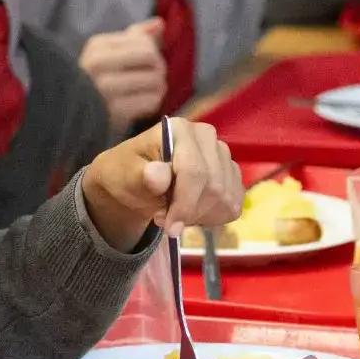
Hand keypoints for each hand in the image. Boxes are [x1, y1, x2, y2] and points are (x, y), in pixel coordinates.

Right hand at [79, 20, 169, 133]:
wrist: (70, 114)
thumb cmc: (94, 80)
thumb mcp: (107, 53)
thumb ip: (135, 36)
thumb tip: (159, 23)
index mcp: (97, 46)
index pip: (143, 42)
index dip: (153, 52)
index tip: (145, 63)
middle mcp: (98, 64)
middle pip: (151, 57)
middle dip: (158, 68)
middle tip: (153, 77)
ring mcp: (105, 89)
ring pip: (155, 79)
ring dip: (158, 87)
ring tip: (148, 91)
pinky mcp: (114, 112)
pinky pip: (151, 101)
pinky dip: (153, 102)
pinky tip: (143, 104)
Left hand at [81, 117, 241, 246]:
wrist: (137, 180)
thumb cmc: (129, 173)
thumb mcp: (126, 175)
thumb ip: (141, 176)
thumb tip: (158, 176)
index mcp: (180, 130)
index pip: (194, 171)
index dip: (185, 204)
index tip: (170, 228)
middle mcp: (207, 137)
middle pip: (214, 187)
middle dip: (190, 212)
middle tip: (164, 219)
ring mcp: (223, 155)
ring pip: (226, 198)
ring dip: (200, 215)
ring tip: (175, 212)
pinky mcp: (231, 174)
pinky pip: (233, 204)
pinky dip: (213, 216)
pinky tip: (192, 211)